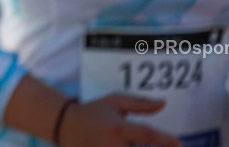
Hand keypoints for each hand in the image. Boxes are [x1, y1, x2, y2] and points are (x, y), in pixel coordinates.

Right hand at [57, 94, 180, 146]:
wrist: (63, 124)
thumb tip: (163, 103)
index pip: (147, 134)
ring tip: (142, 146)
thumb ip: (140, 103)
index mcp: (117, 127)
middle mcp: (112, 145)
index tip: (179, 143)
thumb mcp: (114, 101)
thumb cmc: (93, 111)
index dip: (166, 140)